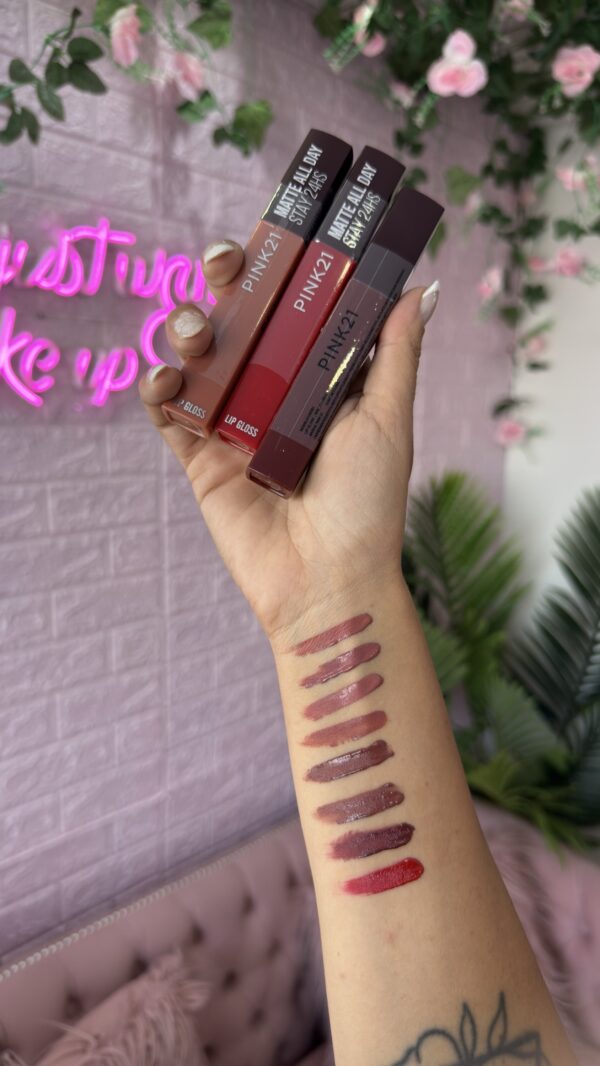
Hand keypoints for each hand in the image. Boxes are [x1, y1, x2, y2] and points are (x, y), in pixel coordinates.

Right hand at [139, 240, 438, 644]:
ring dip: (188, 327)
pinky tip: (165, 379)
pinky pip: (166, 413)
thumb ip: (396, 353)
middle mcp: (274, 393)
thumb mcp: (387, 420)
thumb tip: (422, 286)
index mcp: (320, 378)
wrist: (327, 581)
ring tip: (199, 336)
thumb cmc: (367, 502)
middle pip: (241, 319)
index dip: (282, 267)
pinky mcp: (199, 459)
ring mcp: (234, 424)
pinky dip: (156, 388)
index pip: (295, 306)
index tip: (276, 232)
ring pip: (198, 356)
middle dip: (227, 281)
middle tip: (225, 263)